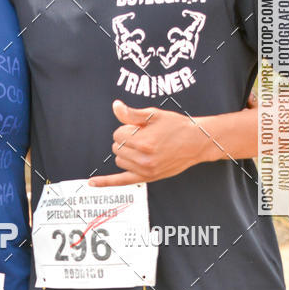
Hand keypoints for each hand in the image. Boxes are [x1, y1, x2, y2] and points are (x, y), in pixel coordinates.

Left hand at [89, 100, 206, 186]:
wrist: (196, 142)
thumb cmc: (176, 126)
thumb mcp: (154, 115)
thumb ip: (132, 113)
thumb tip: (115, 106)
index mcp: (144, 142)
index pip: (118, 134)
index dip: (128, 128)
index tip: (141, 127)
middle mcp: (144, 159)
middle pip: (116, 147)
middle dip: (126, 139)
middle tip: (144, 135)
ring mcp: (146, 170)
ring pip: (119, 160)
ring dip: (126, 152)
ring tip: (145, 146)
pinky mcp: (148, 178)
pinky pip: (121, 181)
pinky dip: (106, 182)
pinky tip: (92, 183)